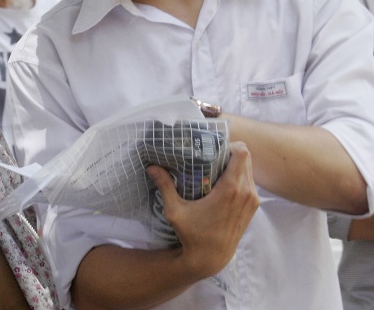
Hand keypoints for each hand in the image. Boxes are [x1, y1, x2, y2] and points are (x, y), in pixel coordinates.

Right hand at [146, 142, 258, 278]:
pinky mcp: (252, 207)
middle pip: (246, 157)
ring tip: (215, 167)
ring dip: (235, 164)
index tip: (212, 147)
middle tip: (210, 154)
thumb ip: (165, 186)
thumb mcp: (175, 210)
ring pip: (248, 169)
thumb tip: (152, 167)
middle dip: (230, 152)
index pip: (241, 153)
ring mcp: (252, 200)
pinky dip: (239, 176)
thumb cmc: (193, 235)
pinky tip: (222, 182)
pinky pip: (250, 182)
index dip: (229, 145)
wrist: (211, 259)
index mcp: (230, 189)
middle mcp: (246, 192)